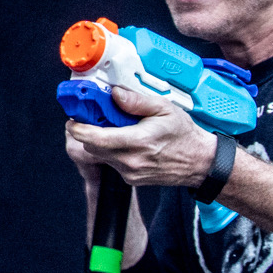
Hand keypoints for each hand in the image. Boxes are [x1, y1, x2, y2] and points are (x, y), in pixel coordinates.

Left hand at [64, 84, 219, 188]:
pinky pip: (111, 163)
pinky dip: (111, 151)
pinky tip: (124, 140)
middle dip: (87, 131)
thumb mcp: (163, 109)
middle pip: (92, 146)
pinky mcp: (132, 179)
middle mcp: (131, 161)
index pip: (96, 139)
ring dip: (100, 141)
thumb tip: (114, 93)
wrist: (200, 162)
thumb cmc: (184, 135)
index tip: (72, 119)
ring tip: (114, 127)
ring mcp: (131, 172)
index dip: (78, 128)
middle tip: (94, 117)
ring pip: (100, 155)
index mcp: (138, 142)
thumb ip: (136, 101)